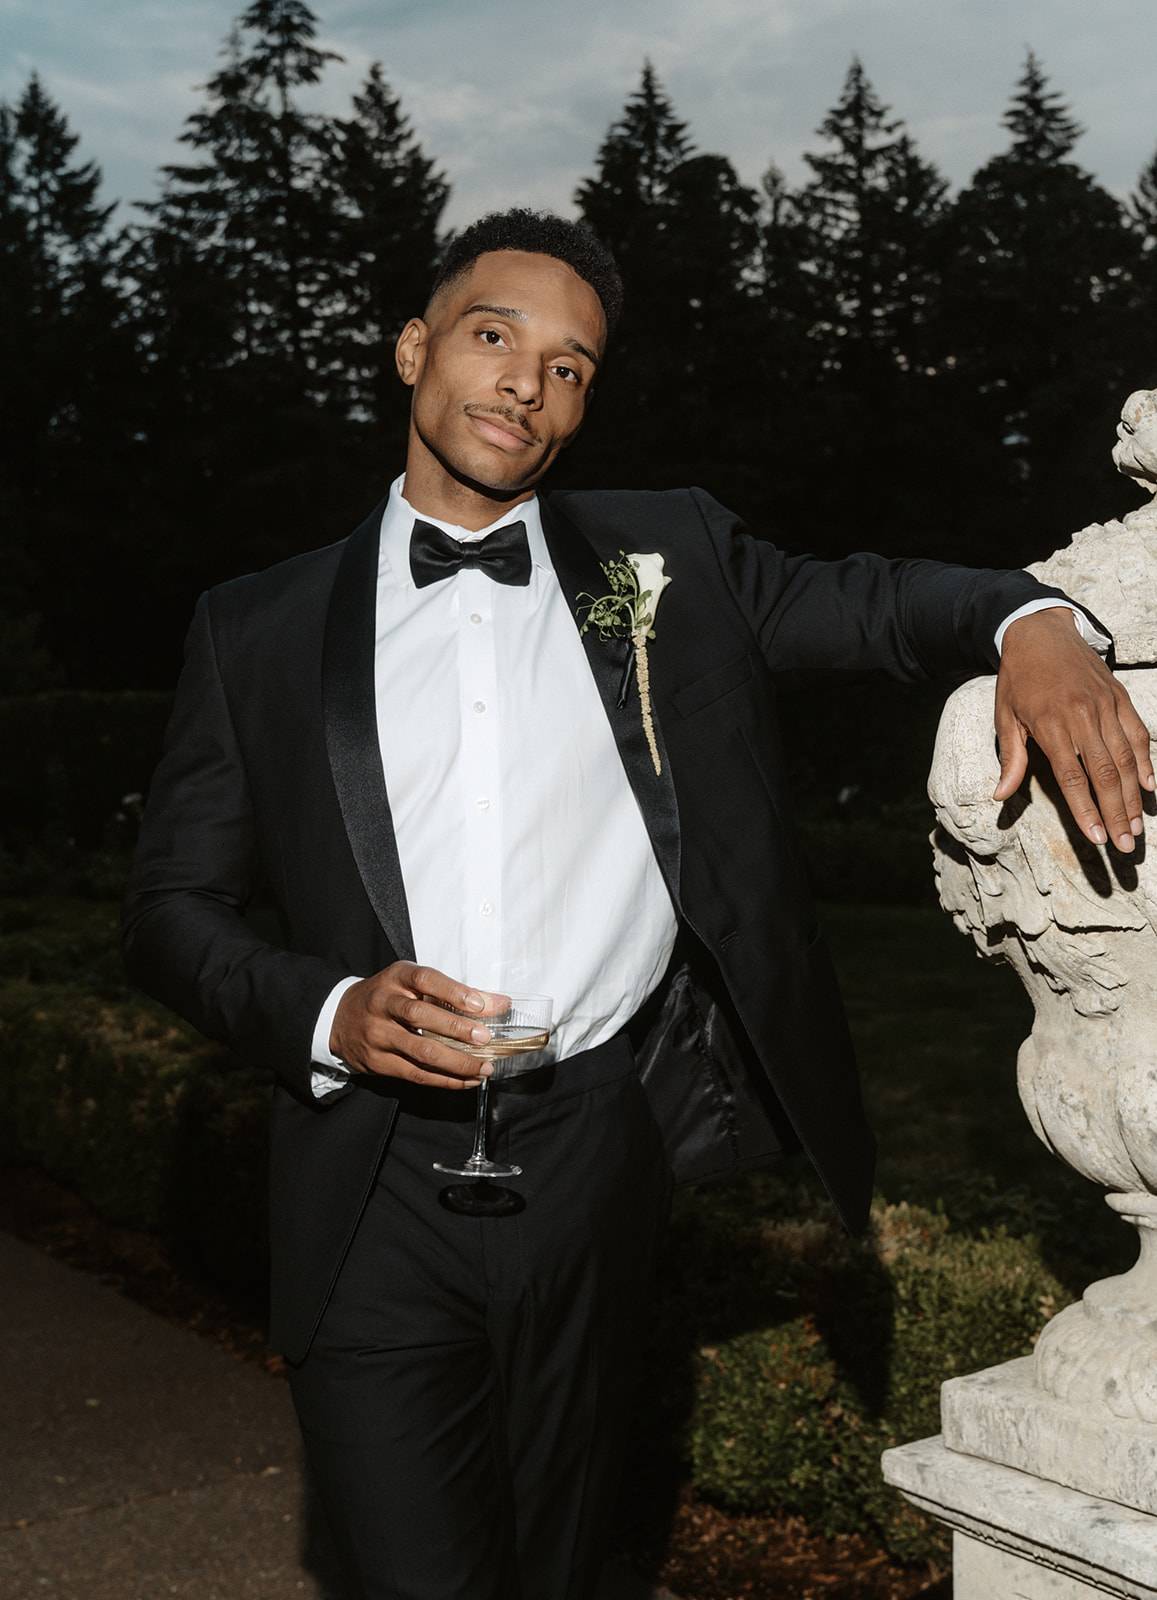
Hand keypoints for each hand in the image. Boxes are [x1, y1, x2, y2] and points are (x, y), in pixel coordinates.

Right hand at [330, 963, 509, 1088]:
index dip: (453, 992)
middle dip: (456, 1028)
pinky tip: (467, 1080)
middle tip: (484, 1039)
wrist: (340, 1017)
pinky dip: (445, 1079)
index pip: (425, 980)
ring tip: (484, 1068)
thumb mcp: (413, 984)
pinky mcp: (377, 1062)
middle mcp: (383, 1004)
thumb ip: (455, 993)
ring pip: (419, 1051)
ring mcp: (377, 1035)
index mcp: (396, 978)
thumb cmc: (389, 997)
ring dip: (456, 1062)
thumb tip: (500, 1003)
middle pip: (419, 1016)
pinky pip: (415, 1073)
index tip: (480, 1005)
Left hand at [993, 608, 1153, 850]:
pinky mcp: (1119, 697)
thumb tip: (1000, 796)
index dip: (1086, 810)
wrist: (1040, 631)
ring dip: (1133, 796)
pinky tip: (1149, 787)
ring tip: (1136, 827)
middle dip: (1116, 813)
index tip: (1097, 838)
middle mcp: (1083, 716)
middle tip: (1125, 845)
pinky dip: (1146, 761)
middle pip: (1105, 774)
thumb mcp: (1004, 716)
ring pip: (1126, 758)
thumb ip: (1011, 758)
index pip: (1072, 777)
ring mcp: (1105, 705)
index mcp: (1051, 724)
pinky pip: (1137, 733)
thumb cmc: (1018, 678)